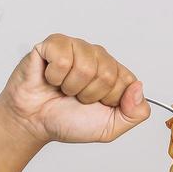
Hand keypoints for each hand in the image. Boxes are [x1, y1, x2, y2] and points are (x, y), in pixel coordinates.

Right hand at [0, 34, 151, 144]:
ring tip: (62, 89)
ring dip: (71, 87)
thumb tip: (139, 87)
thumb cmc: (68, 120)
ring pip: (85, 67)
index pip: (127, 81)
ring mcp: (76, 47)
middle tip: (75, 98)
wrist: (33, 122)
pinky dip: (54, 76)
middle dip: (88, 95)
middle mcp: (97, 57)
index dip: (110, 100)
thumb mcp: (109, 127)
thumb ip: (135, 113)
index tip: (96, 105)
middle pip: (107, 74)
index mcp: (114, 73)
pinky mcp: (53, 44)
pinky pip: (63, 58)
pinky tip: (50, 78)